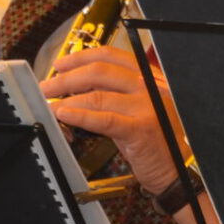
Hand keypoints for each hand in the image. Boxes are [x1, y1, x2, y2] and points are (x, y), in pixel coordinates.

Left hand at [39, 44, 181, 195]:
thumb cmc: (155, 137)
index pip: (112, 56)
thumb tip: (75, 83)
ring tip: (50, 105)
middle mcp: (149, 87)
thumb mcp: (137, 107)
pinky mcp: (140, 129)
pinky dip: (80, 116)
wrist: (176, 166)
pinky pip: (103, 119)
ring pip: (97, 95)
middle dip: (67, 78)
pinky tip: (64, 115)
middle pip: (100, 71)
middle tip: (47, 87)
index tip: (61, 64)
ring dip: (66, 99)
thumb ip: (114, 91)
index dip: (82, 57)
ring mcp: (146, 107)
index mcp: (149, 76)